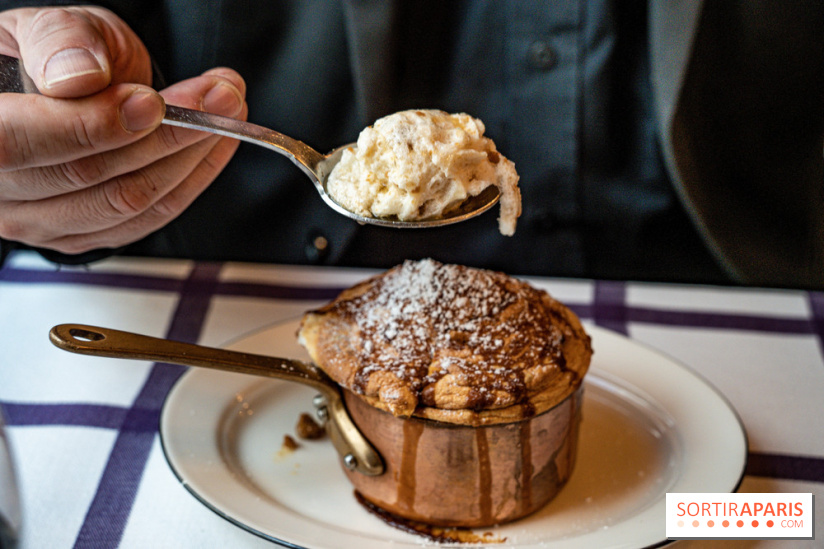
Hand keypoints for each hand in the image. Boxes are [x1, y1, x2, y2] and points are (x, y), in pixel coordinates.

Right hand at [0, 6, 246, 254]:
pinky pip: (146, 219)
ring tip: (226, 109)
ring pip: (124, 201)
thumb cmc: (51, 56)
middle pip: (86, 174)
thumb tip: (78, 77)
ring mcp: (38, 219)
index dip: (89, 127)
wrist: (66, 87)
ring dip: (188, 156)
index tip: (152, 103)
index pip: (16, 143)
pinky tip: (214, 143)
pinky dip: (191, 179)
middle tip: (219, 96)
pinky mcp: (83, 235)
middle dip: (166, 134)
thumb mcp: (50, 26)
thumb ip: (60, 41)